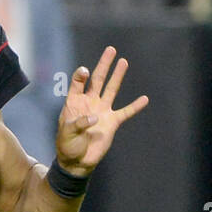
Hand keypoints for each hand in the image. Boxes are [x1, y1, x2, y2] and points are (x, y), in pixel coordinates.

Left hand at [55, 46, 148, 175]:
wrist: (77, 161)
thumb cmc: (67, 145)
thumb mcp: (66, 133)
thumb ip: (78, 123)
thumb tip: (94, 117)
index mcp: (75, 102)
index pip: (78, 83)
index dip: (81, 75)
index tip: (85, 72)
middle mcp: (89, 102)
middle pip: (98, 79)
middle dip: (104, 65)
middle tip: (111, 50)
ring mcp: (102, 111)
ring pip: (111, 89)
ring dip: (117, 76)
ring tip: (123, 61)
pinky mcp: (112, 122)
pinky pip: (125, 112)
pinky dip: (135, 106)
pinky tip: (144, 99)